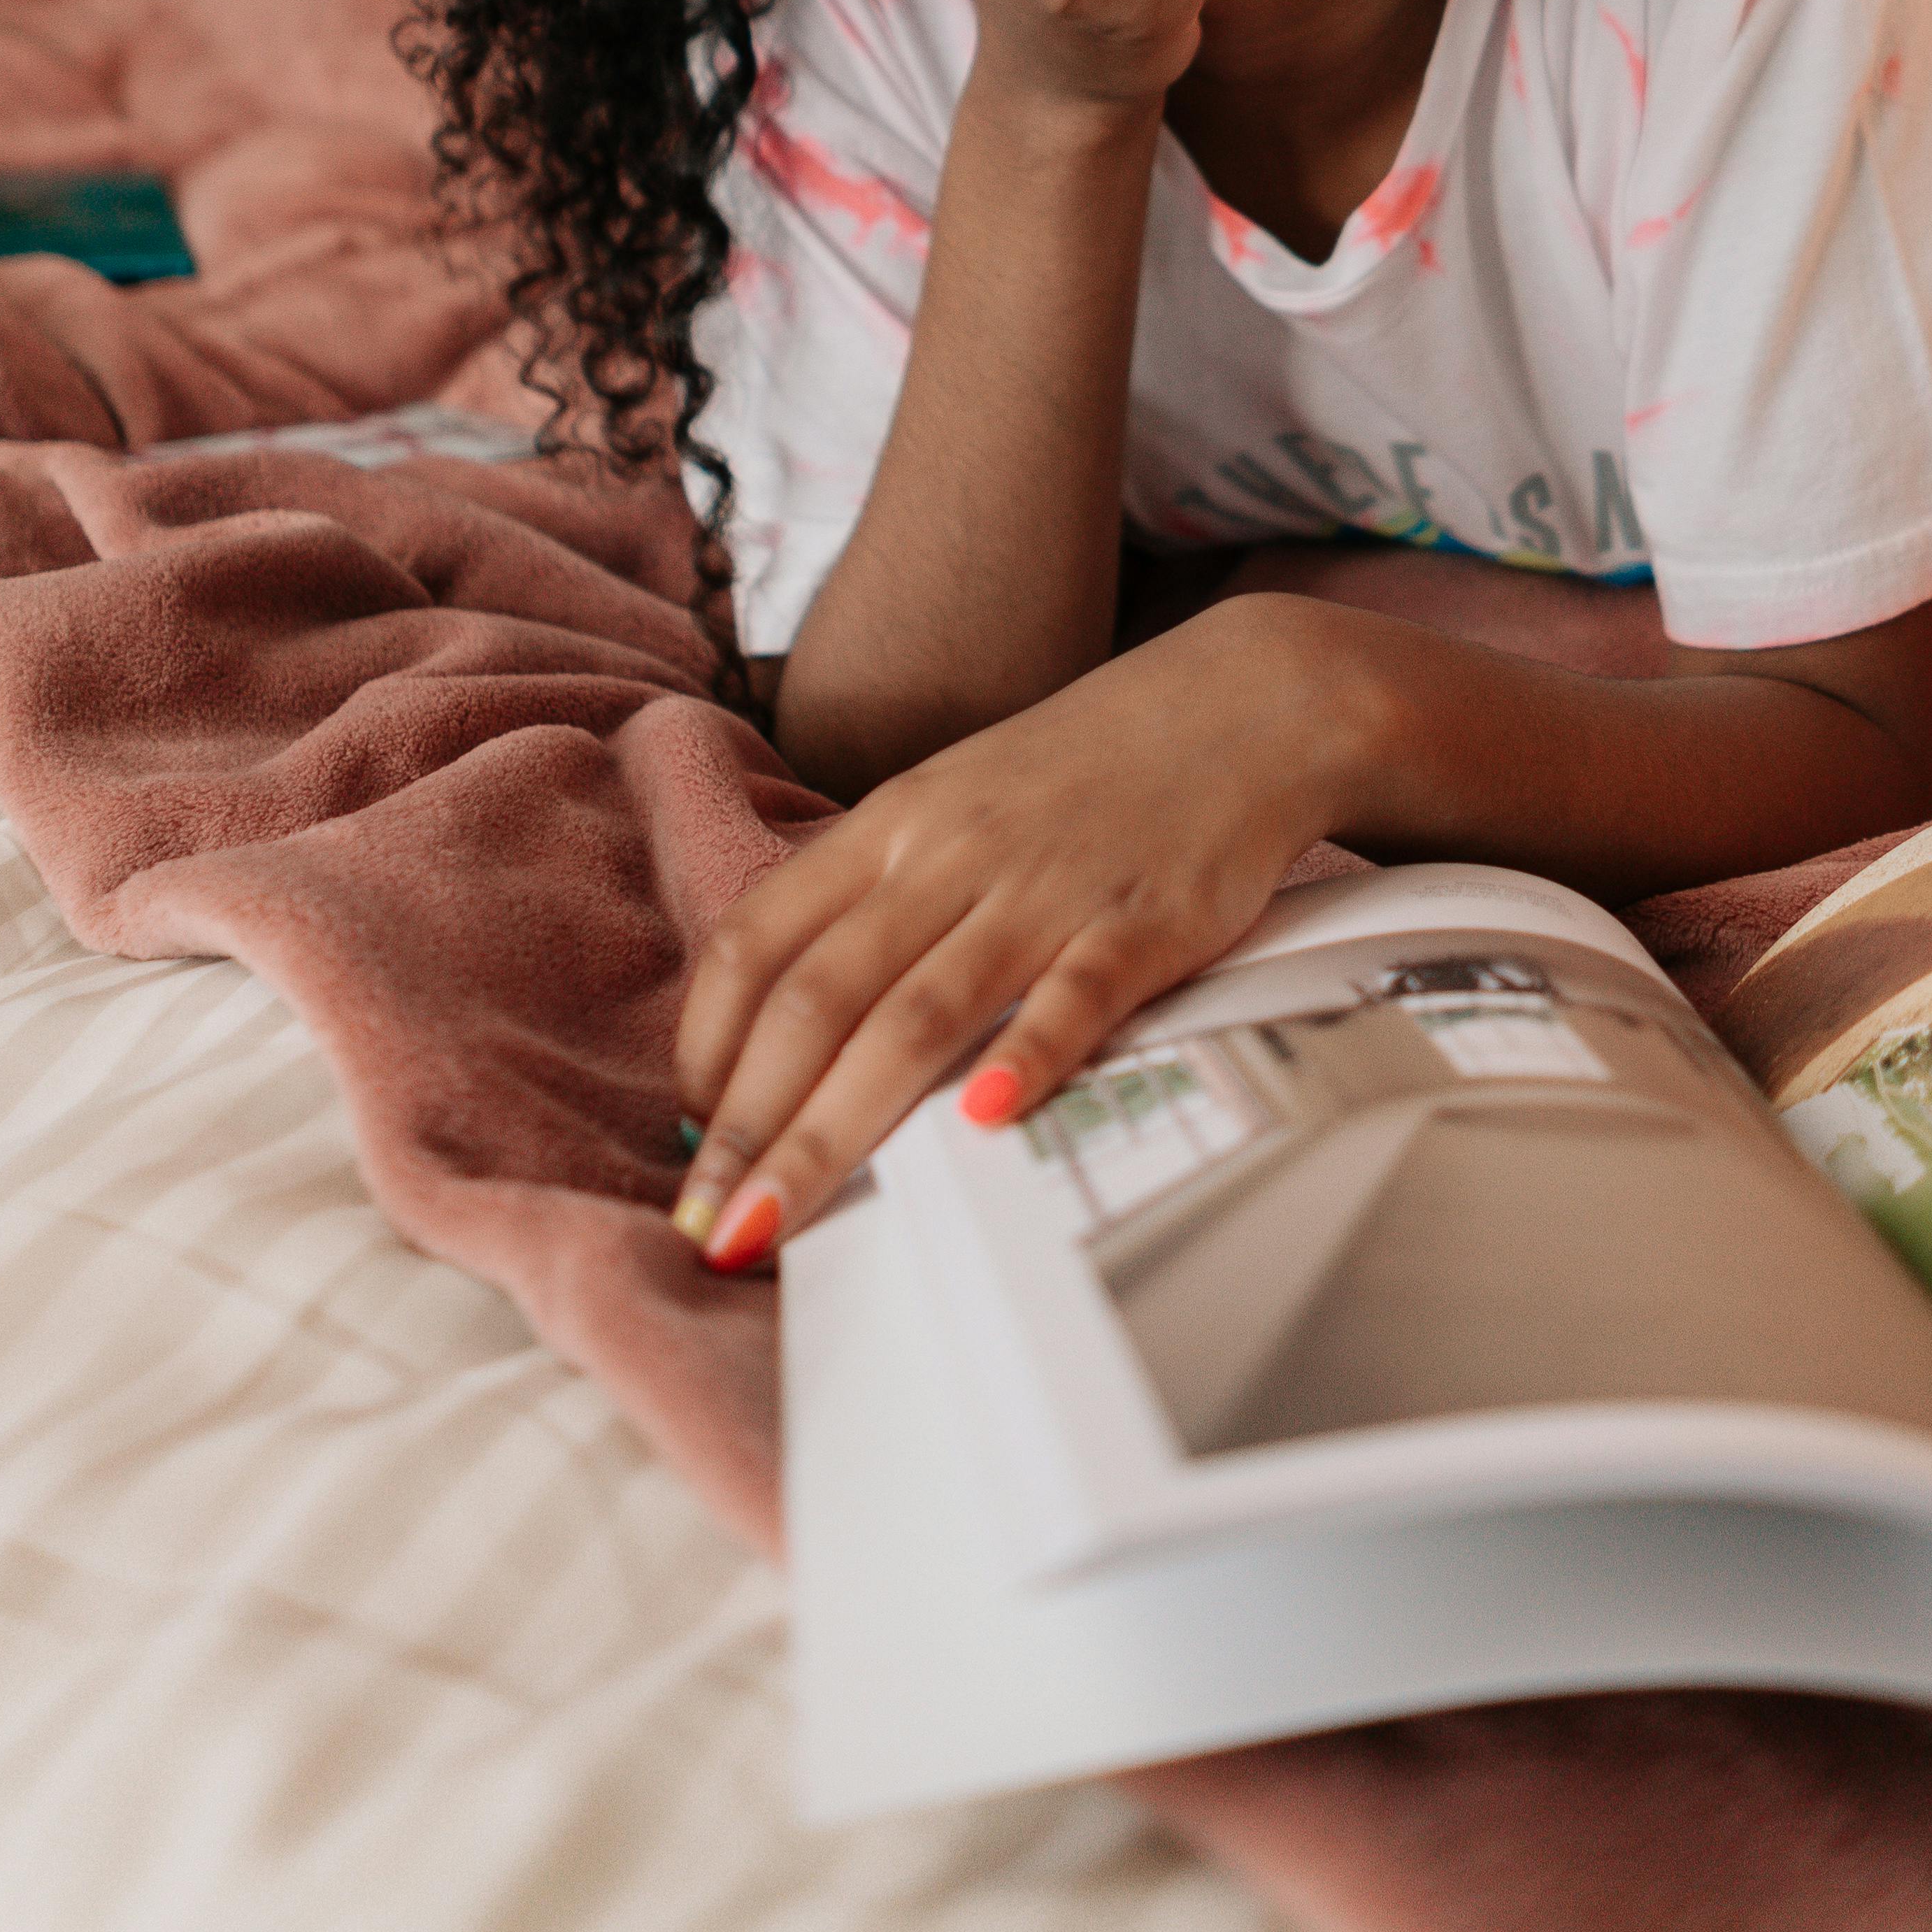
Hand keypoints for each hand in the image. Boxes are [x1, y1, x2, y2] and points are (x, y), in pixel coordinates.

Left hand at [668, 612, 1361, 1269]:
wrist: (1243, 703)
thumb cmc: (1084, 773)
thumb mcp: (950, 803)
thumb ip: (872, 899)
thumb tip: (781, 1025)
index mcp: (890, 824)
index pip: (757, 940)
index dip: (706, 1047)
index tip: (688, 1142)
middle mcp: (948, 855)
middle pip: (818, 998)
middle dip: (749, 1126)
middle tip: (707, 1228)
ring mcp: (1045, 888)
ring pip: (917, 1013)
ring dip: (836, 1126)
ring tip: (781, 1219)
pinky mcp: (1143, 919)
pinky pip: (1076, 994)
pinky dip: (1027, 1058)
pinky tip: (984, 1123)